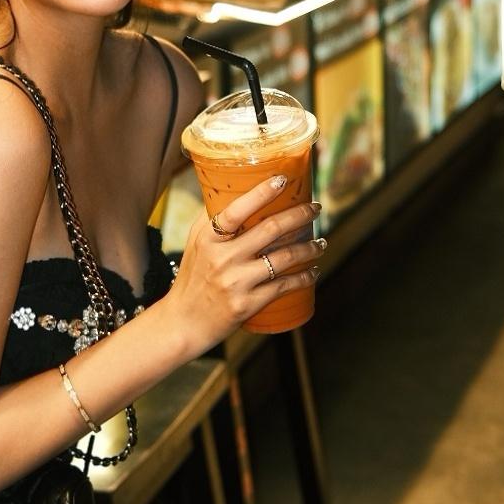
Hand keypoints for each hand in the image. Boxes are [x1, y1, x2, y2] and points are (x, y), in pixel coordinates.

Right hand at [161, 176, 321, 353]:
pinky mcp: (247, 304)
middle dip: (300, 215)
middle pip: (270, 230)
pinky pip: (283, 286)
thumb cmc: (192, 279)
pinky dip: (304, 278)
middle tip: (316, 208)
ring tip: (321, 242)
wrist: (183, 323)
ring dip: (309, 248)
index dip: (261, 192)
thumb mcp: (195, 245)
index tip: (283, 180)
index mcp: (208, 239)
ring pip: (283, 258)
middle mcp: (222, 258)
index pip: (236, 210)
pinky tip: (313, 272)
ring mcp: (235, 282)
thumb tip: (235, 189)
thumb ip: (212, 219)